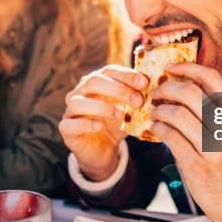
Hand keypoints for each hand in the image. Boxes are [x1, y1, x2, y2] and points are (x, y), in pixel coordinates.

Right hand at [59, 65, 147, 180]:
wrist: (103, 150)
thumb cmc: (116, 124)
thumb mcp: (129, 110)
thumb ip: (137, 99)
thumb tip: (156, 88)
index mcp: (96, 82)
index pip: (108, 70)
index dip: (126, 75)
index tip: (144, 83)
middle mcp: (80, 92)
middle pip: (93, 81)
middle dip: (118, 89)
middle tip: (137, 100)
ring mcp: (70, 110)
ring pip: (79, 102)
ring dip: (102, 106)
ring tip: (121, 115)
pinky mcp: (66, 128)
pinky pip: (70, 124)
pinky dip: (85, 123)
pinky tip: (99, 126)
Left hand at [150, 63, 221, 221]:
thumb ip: (213, 110)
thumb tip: (181, 87)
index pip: (212, 78)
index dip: (187, 67)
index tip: (169, 67)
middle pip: (190, 93)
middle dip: (166, 88)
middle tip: (155, 92)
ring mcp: (213, 147)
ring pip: (177, 114)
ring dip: (159, 110)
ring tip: (154, 112)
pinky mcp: (198, 166)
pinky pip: (171, 138)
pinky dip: (158, 128)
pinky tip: (155, 128)